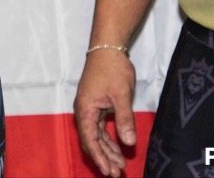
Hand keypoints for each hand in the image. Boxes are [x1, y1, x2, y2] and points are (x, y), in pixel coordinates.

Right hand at [74, 49, 137, 176]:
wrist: (108, 48)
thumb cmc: (112, 69)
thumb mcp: (121, 94)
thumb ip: (124, 119)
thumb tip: (129, 142)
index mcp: (85, 109)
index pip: (90, 140)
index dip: (99, 157)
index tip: (108, 171)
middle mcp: (84, 111)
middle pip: (92, 140)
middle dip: (103, 157)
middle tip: (116, 173)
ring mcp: (90, 108)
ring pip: (97, 135)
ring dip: (107, 149)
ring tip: (119, 165)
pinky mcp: (97, 104)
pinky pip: (100, 127)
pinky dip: (108, 138)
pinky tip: (118, 148)